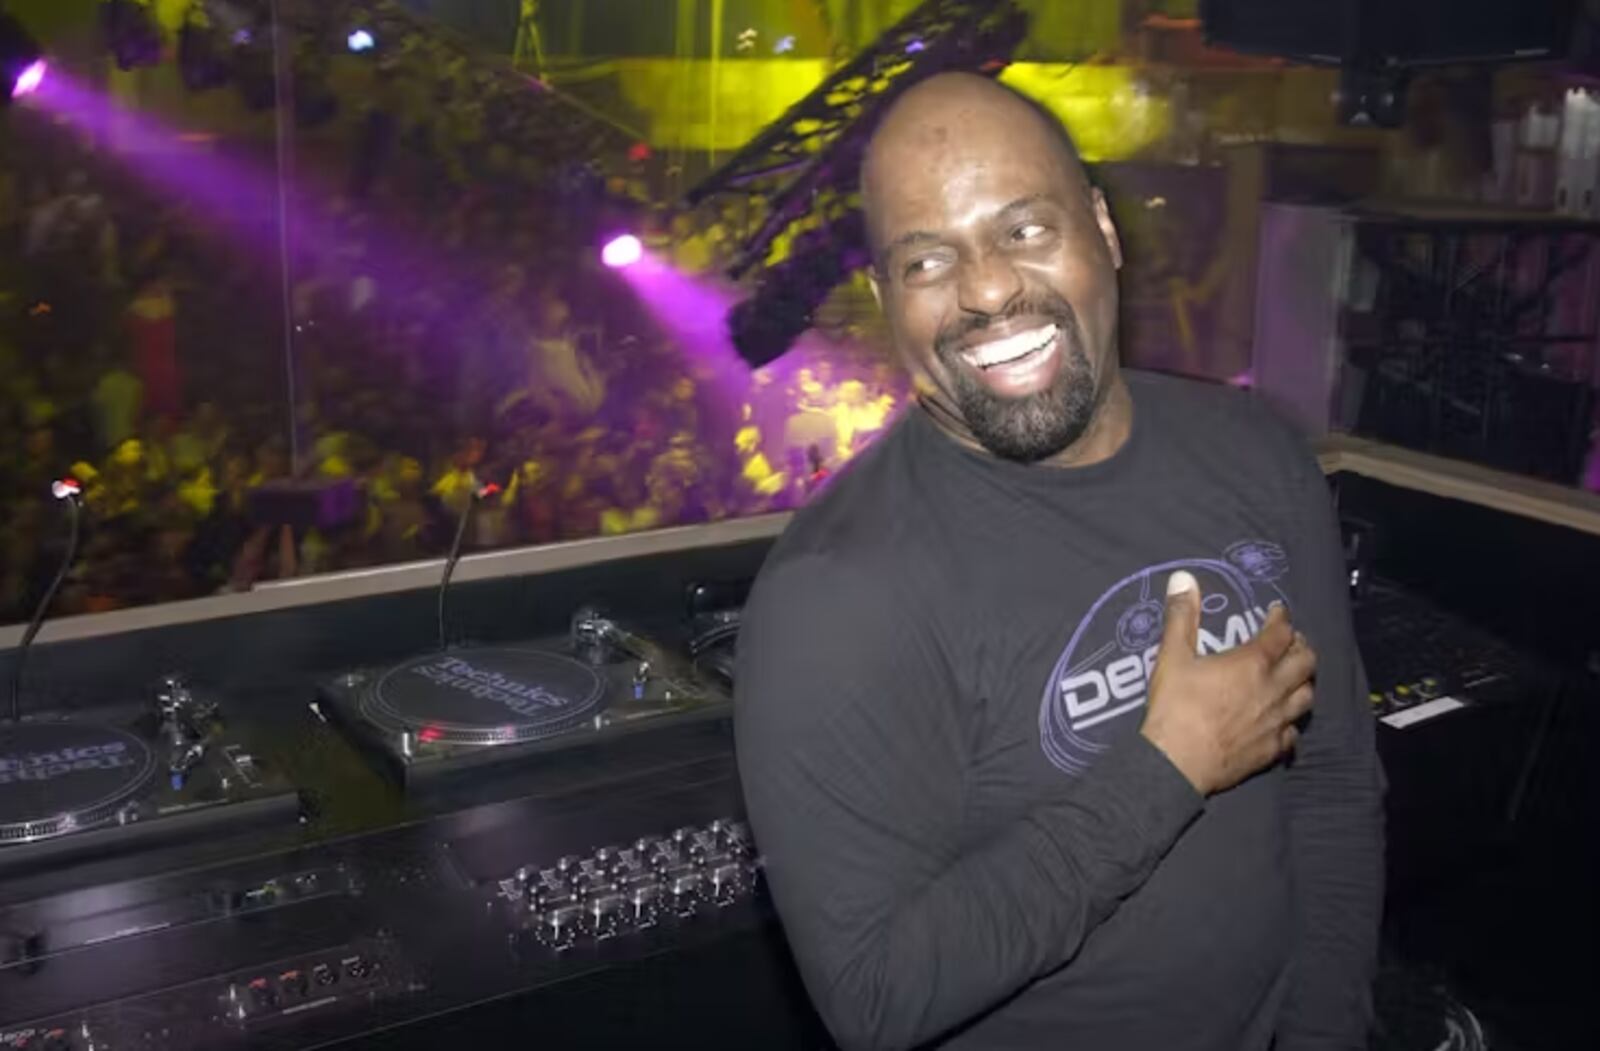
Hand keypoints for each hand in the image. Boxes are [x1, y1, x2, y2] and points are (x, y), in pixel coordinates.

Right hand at [1140, 571, 1315, 795]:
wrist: (1177, 763)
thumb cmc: (1175, 707)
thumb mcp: (1172, 656)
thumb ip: (1181, 616)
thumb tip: (1183, 578)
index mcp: (1252, 663)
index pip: (1280, 633)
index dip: (1281, 619)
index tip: (1277, 612)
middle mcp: (1273, 690)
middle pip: (1305, 663)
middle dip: (1301, 647)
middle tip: (1289, 642)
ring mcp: (1277, 722)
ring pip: (1307, 697)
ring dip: (1303, 682)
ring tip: (1292, 676)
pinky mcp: (1273, 749)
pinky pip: (1294, 733)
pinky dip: (1291, 722)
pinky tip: (1282, 721)